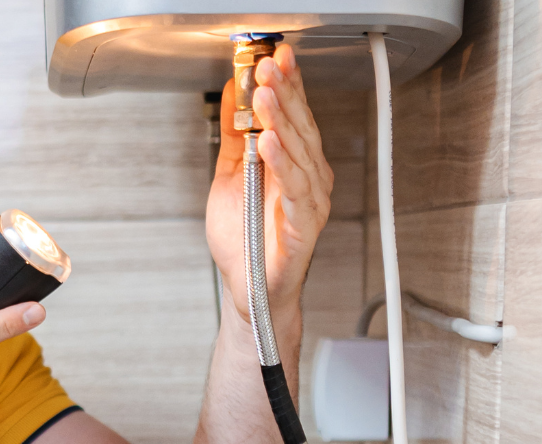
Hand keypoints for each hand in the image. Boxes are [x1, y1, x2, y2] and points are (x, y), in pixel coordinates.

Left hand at [206, 44, 333, 324]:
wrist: (248, 290)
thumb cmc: (245, 239)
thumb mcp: (231, 175)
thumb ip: (235, 136)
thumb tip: (233, 92)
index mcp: (294, 162)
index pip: (293, 113)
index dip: (286, 82)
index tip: (274, 55)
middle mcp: (309, 177)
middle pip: (299, 125)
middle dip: (283, 92)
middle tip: (267, 64)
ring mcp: (310, 200)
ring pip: (299, 150)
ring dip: (281, 119)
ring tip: (264, 93)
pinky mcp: (304, 224)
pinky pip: (295, 188)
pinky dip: (282, 162)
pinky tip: (269, 141)